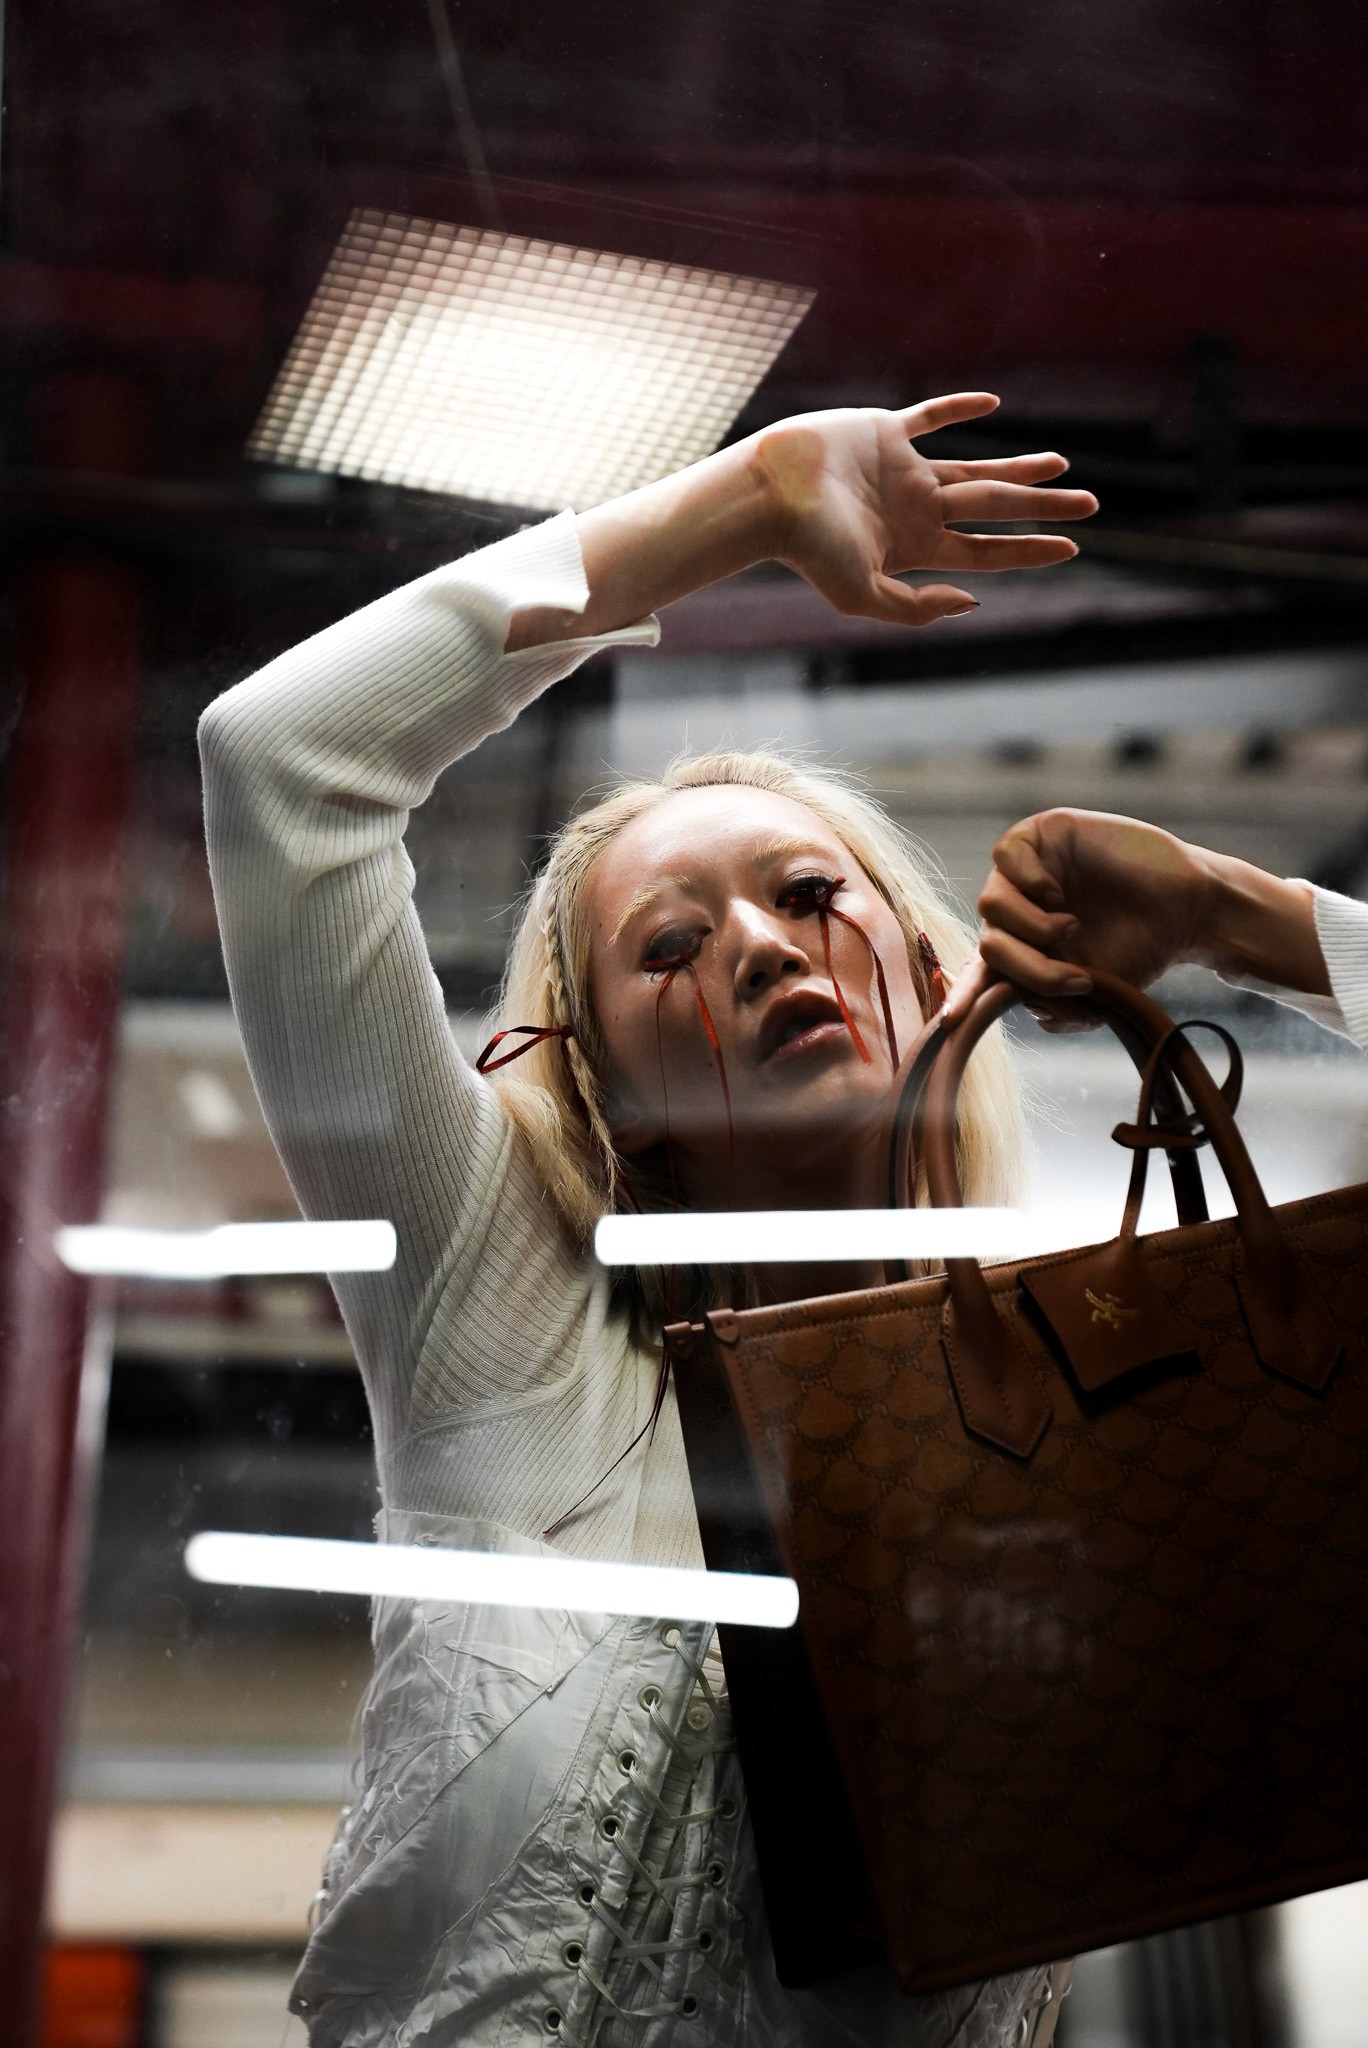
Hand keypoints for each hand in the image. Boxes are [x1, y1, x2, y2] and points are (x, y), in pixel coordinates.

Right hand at [757, 393, 1097, 628]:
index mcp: (916, 547)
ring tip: (1060, 464)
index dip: (1030, 549)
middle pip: (995, 507)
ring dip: (1018, 465)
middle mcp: (916, 509)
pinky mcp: (883, 432)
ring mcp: (903, 470)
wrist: (769, 494)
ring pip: (975, 466)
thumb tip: (974, 598)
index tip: (1072, 547)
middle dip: (1043, 506)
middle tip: (1091, 504)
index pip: (987, 550)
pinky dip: (959, 409)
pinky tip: (992, 406)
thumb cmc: (809, 550)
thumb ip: (916, 608)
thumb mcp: (864, 596)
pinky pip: (930, 417)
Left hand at [954, 807, 1327, 1029]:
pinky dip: (1028, 882)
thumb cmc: (1142, 949)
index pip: (980, 973)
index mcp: (1022, 949)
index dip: (964, 996)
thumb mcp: (1098, 992)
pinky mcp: (1041, 836)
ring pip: (990, 905)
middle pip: (989, 943)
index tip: (952, 1023)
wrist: (1186, 909)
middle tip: (1077, 977)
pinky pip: (1005, 856)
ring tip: (1071, 929)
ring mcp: (1025, 873)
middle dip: (1028, 969)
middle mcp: (1017, 912)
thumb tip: (1025, 1005)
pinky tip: (1056, 895)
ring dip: (1030, 929)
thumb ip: (1058, 1004)